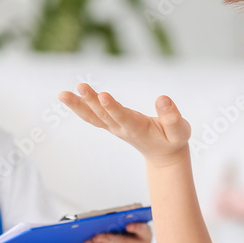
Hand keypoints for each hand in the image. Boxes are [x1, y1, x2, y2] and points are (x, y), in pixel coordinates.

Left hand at [59, 84, 191, 166]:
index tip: (103, 96)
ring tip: (63, 95)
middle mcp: (122, 128)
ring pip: (94, 117)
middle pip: (103, 115)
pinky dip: (80, 107)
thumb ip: (173, 117)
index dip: (113, 108)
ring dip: (78, 105)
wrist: (163, 155)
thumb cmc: (173, 141)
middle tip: (80, 87)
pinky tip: (68, 97)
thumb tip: (163, 99)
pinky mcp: (111, 124)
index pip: (123, 117)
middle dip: (91, 101)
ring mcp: (114, 127)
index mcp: (138, 129)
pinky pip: (92, 117)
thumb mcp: (180, 131)